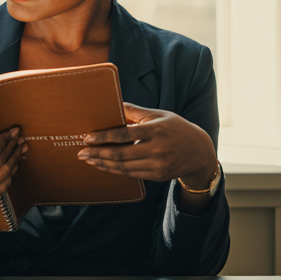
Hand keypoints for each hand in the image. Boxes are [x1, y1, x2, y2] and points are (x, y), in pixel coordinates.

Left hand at [77, 103, 216, 189]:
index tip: (86, 138)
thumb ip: (136, 112)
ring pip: (123, 167)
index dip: (103, 137)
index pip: (124, 134)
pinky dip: (115, 170)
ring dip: (103, 164)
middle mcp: (157, 149)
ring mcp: (157, 164)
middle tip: (81, 152)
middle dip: (97, 154)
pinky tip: (104, 166)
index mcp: (155, 130)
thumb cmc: (176, 129)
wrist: (199, 151)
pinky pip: (131, 174)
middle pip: (120, 154)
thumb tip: (114, 104)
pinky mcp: (157, 175)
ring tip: (89, 160)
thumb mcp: (159, 115)